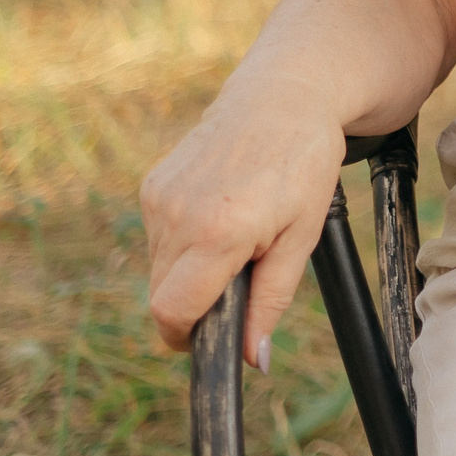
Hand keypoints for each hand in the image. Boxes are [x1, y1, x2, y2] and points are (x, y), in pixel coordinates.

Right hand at [141, 83, 349, 363]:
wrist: (284, 96)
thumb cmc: (304, 164)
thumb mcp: (302, 236)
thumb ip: (271, 300)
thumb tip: (252, 359)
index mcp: (219, 232)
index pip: (172, 312)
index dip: (188, 336)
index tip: (210, 340)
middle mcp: (178, 216)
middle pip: (162, 296)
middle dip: (194, 305)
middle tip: (237, 282)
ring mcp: (159, 198)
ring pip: (157, 269)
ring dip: (189, 271)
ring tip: (236, 236)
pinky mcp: (152, 185)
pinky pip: (157, 237)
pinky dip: (182, 242)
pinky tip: (218, 213)